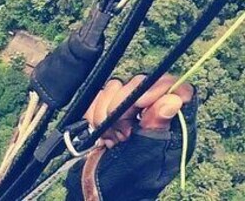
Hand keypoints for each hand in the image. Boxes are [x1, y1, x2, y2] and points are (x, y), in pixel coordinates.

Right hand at [65, 74, 198, 200]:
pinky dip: (93, 113)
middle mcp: (152, 110)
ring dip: (106, 111)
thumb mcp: (148, 154)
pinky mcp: (106, 107)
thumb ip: (159, 126)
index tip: (139, 102)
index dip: (159, 87)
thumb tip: (174, 99)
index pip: (177, 88)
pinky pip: (97, 96)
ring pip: (115, 86)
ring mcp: (128, 108)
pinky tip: (99, 132)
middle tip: (122, 130)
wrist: (101, 188)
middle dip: (124, 105)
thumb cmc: (131, 178)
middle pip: (141, 83)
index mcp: (173, 122)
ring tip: (112, 137)